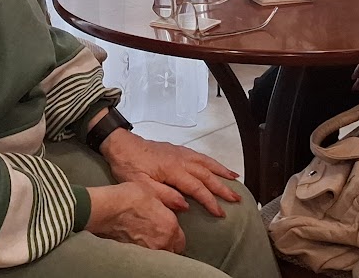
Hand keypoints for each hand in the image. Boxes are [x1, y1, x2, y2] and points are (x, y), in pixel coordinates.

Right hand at [86, 180, 186, 251]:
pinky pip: (146, 254)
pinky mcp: (134, 253)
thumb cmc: (128, 197)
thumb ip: (169, 201)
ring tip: (149, 237)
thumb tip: (182, 205)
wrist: (106, 209)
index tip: (171, 229)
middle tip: (161, 233)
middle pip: (172, 250)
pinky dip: (145, 249)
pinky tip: (139, 240)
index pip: (181, 240)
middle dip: (169, 243)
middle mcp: (161, 242)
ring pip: (160, 254)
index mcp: (169, 227)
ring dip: (158, 247)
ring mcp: (148, 250)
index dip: (177, 234)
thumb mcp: (153, 191)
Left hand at [101, 131, 240, 217]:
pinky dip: (212, 162)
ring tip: (235, 180)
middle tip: (237, 199)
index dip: (210, 201)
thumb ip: (163, 195)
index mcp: (172, 169)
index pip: (197, 187)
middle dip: (223, 188)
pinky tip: (218, 167)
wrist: (121, 144)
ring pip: (206, 162)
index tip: (221, 213)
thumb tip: (185, 205)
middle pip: (207, 174)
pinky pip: (200, 156)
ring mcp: (180, 153)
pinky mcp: (178, 150)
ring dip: (222, 171)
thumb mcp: (139, 185)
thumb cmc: (128, 166)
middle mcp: (180, 159)